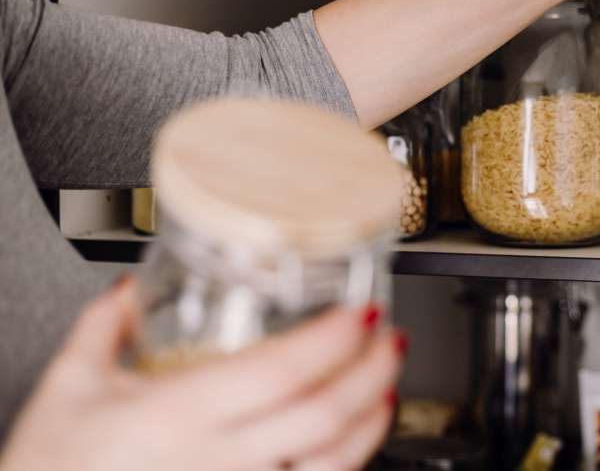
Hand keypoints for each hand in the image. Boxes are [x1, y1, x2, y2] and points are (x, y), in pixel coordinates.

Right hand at [0, 277, 403, 470]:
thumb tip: (126, 289)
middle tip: (390, 335)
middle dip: (373, 369)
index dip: (334, 338)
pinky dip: (348, 460)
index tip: (361, 310)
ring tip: (388, 380)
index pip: (282, 370)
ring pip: (333, 462)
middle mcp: (219, 459)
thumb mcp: (67, 390)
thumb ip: (102, 327)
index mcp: (180, 414)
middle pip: (324, 414)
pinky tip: (356, 438)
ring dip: (373, 416)